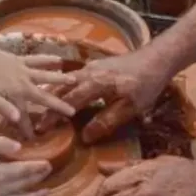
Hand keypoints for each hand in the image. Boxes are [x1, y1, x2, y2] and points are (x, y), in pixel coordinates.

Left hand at [0, 49, 75, 137]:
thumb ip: (3, 108)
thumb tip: (17, 119)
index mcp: (16, 94)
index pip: (24, 115)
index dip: (28, 127)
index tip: (34, 137)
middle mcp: (24, 83)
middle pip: (43, 95)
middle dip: (57, 104)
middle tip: (72, 110)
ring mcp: (24, 70)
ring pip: (45, 75)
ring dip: (59, 79)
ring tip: (74, 79)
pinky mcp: (21, 60)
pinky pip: (37, 59)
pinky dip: (47, 59)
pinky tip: (58, 59)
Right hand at [36, 49, 171, 138]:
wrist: (158, 58)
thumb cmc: (147, 84)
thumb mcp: (130, 108)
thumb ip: (107, 121)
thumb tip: (85, 137)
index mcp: (95, 83)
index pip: (68, 101)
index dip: (54, 115)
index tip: (41, 128)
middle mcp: (88, 72)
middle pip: (62, 89)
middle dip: (48, 104)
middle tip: (37, 120)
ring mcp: (91, 67)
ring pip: (66, 82)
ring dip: (54, 94)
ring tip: (43, 108)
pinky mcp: (96, 66)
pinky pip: (73, 78)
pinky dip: (64, 87)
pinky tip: (62, 94)